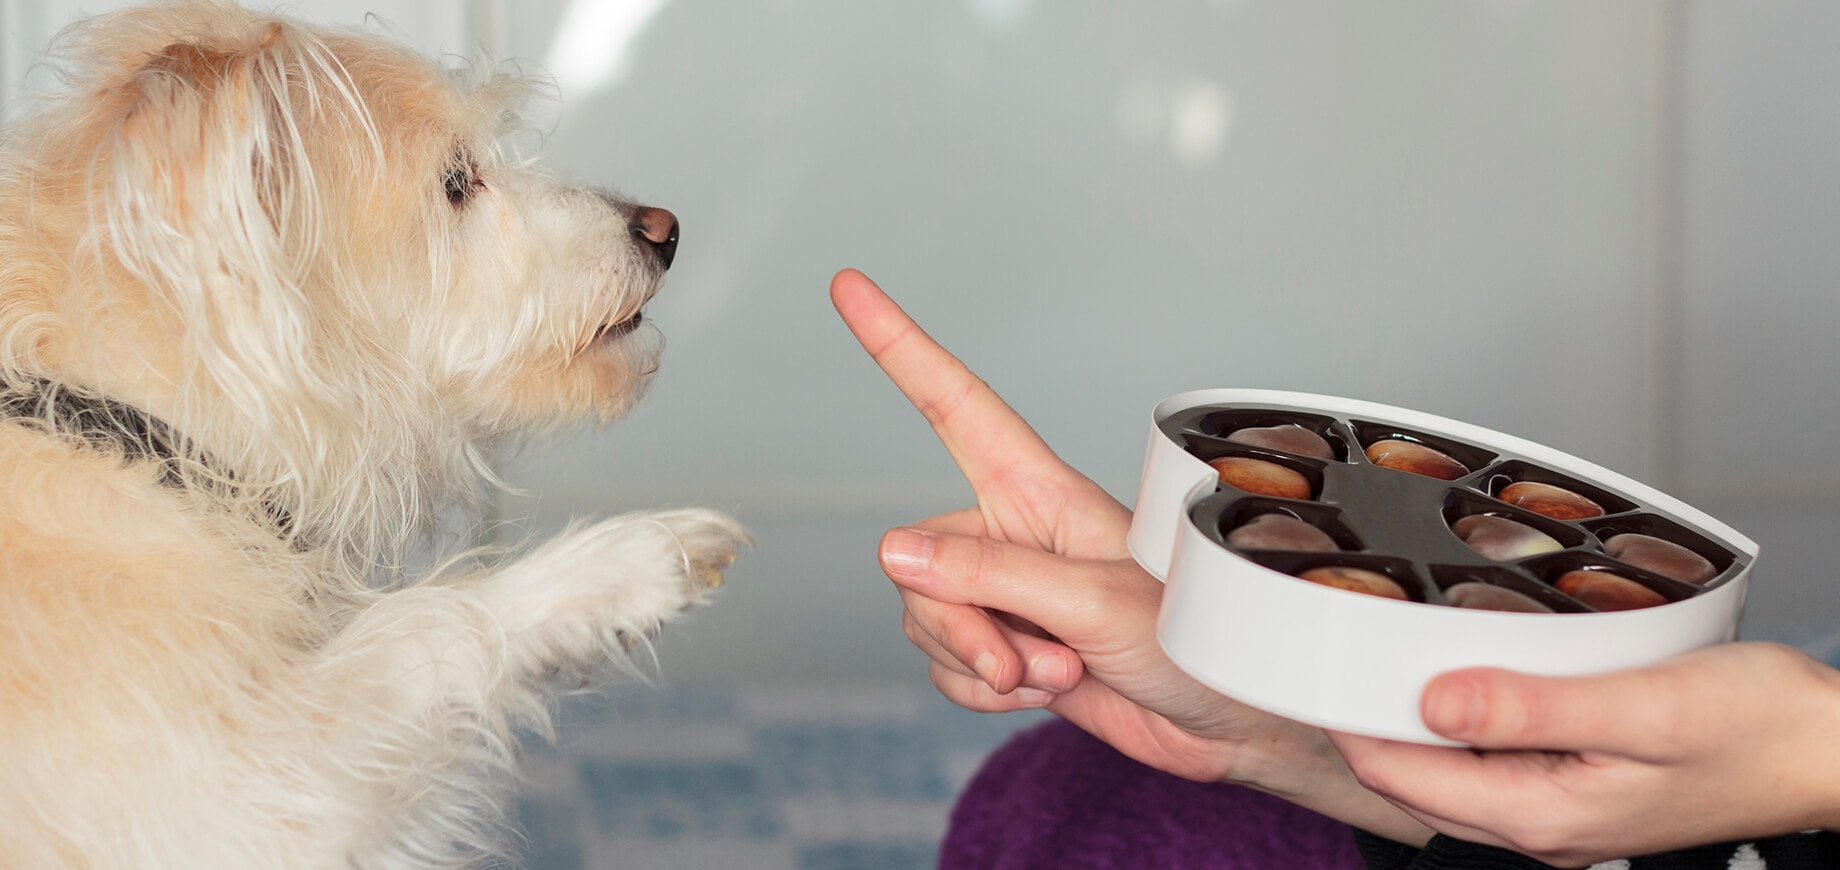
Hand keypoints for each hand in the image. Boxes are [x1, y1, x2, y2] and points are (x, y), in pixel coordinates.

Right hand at [831, 268, 1429, 841]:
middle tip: (1022, 658)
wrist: (1226, 725)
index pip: (955, 406)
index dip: (900, 346)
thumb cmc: (1195, 641)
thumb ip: (990, 577)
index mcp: (1040, 491)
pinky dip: (982, 693)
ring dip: (980, 663)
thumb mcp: (1093, 603)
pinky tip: (1042, 693)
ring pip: (925, 618)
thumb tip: (894, 551)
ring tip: (1056, 672)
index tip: (850, 287)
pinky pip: (945, 666)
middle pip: (918, 560)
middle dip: (957, 622)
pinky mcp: (1005, 647)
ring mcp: (1006, 594)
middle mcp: (1013, 534)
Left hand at [1331, 642, 1839, 865]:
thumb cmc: (1759, 728)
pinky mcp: (1576, 789)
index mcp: (1544, 814)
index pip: (1402, 775)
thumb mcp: (1643, 708)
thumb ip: (1533, 709)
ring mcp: (1557, 812)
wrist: (1830, 749)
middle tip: (1336, 643)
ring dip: (1415, 717)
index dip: (1349, 719)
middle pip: (1415, 777)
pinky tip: (1467, 674)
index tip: (1314, 662)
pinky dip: (1465, 718)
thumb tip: (1432, 704)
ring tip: (1384, 649)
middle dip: (1368, 718)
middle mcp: (1541, 825)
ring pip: (1450, 768)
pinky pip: (1493, 760)